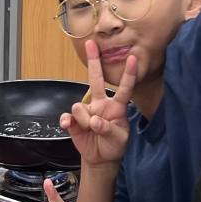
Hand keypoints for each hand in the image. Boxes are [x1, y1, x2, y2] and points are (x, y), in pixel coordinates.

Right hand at [59, 42, 136, 167]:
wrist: (100, 158)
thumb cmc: (114, 145)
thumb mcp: (118, 139)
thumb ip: (107, 129)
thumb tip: (94, 120)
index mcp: (116, 107)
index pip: (124, 88)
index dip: (129, 74)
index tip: (133, 58)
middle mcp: (101, 104)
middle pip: (96, 79)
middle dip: (94, 61)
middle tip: (91, 43)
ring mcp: (87, 111)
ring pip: (80, 107)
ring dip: (84, 121)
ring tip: (91, 132)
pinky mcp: (74, 120)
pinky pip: (67, 117)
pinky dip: (67, 122)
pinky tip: (68, 127)